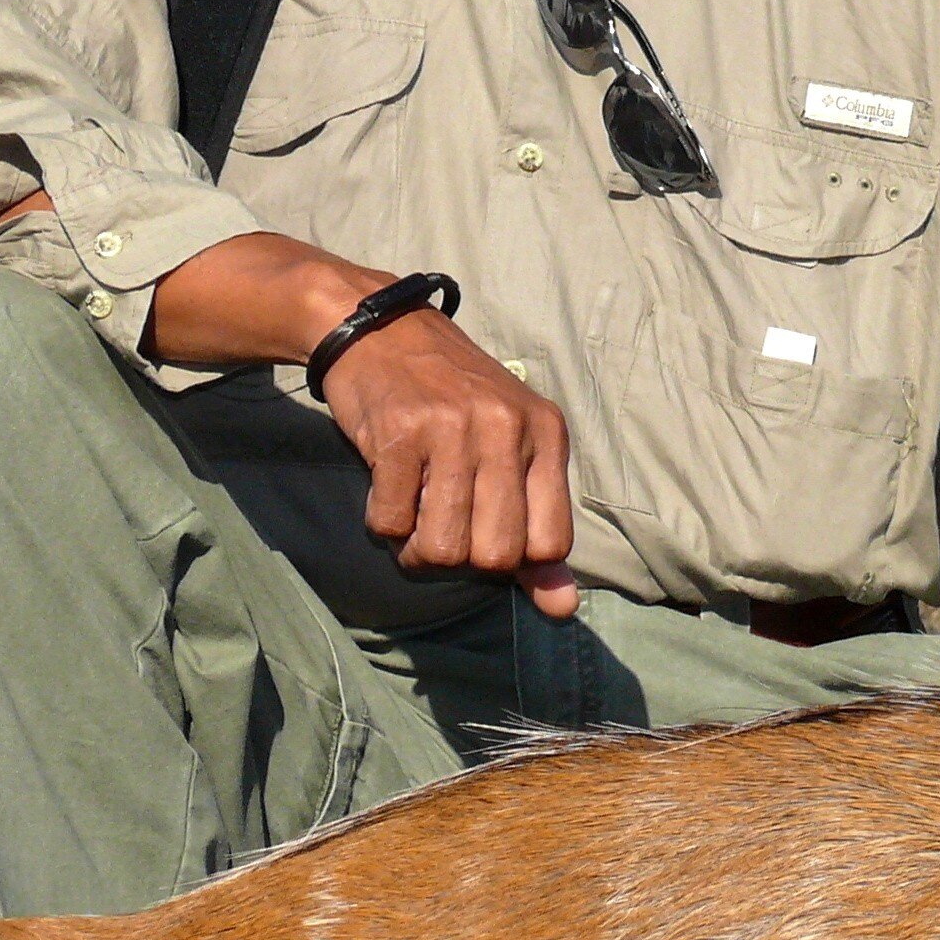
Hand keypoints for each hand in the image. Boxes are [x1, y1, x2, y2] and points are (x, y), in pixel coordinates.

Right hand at [9, 210, 582, 615]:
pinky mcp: (398, 435)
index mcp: (546, 432)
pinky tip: (387, 490)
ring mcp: (453, 429)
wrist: (377, 328)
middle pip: (494, 556)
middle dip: (461, 559)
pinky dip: (382, 523)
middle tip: (442, 526)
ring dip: (418, 550)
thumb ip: (537, 532)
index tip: (486, 533)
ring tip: (413, 517)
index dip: (513, 559)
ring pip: (442, 549)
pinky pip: (390, 525)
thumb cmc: (450, 397)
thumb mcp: (511, 447)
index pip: (550, 544)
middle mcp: (507, 429)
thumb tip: (562, 611)